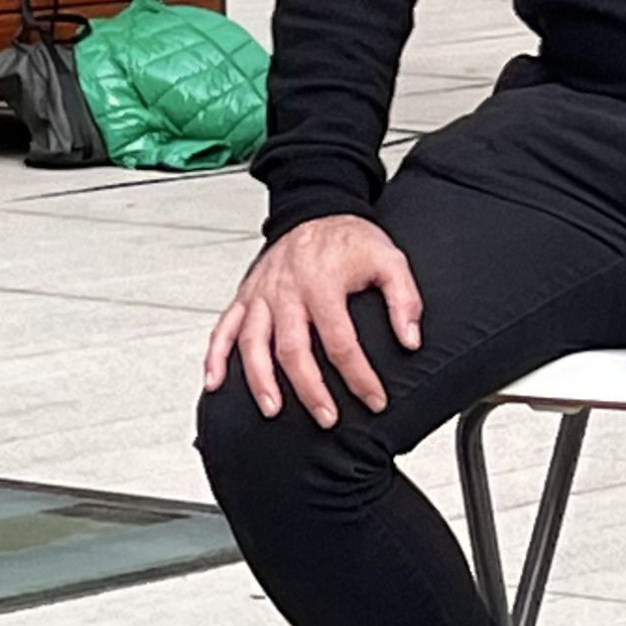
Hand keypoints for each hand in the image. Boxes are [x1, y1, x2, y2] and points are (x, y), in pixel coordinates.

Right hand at [205, 215, 423, 426]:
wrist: (315, 208)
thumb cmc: (350, 238)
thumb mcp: (390, 258)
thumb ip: (404, 299)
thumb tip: (410, 340)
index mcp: (322, 283)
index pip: (341, 341)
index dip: (358, 375)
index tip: (374, 400)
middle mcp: (286, 291)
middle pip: (292, 349)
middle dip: (309, 389)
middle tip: (327, 418)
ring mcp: (261, 294)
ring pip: (252, 343)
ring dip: (260, 380)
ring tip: (273, 410)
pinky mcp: (245, 295)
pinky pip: (223, 328)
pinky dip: (215, 357)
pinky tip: (215, 383)